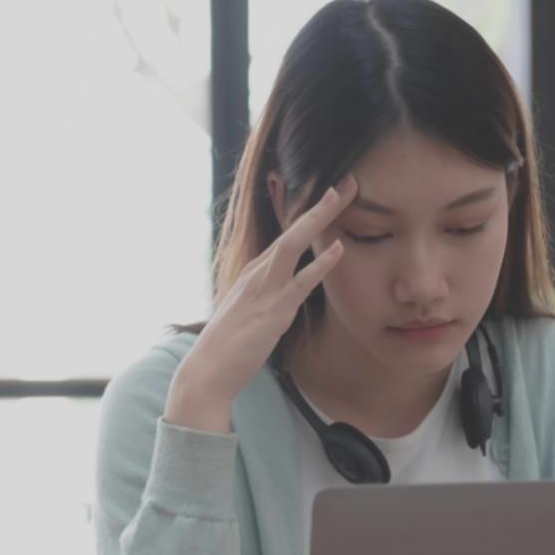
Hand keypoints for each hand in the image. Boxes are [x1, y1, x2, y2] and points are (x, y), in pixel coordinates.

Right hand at [164, 175, 357, 432]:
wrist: (208, 371)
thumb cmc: (229, 346)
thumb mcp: (250, 313)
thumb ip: (266, 298)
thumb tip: (285, 295)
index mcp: (254, 273)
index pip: (286, 236)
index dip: (310, 216)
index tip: (331, 197)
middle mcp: (257, 273)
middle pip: (292, 230)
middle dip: (319, 205)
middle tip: (347, 183)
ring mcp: (264, 290)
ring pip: (293, 244)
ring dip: (318, 218)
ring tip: (341, 195)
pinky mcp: (273, 312)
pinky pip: (300, 282)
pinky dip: (320, 264)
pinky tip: (338, 249)